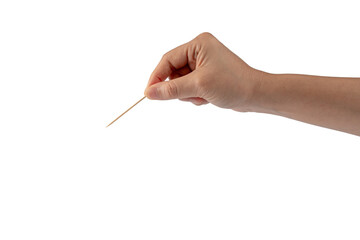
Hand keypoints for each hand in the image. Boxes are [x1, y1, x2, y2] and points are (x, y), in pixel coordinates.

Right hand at [144, 32, 262, 111]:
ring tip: (202, 97)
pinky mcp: (207, 75)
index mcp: (198, 44)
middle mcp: (200, 51)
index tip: (149, 93)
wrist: (256, 95)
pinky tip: (207, 98)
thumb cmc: (233, 84)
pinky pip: (190, 86)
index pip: (168, 60)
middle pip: (173, 72)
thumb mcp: (198, 86)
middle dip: (179, 88)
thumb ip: (171, 89)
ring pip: (180, 82)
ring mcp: (203, 63)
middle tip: (191, 95)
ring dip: (188, 93)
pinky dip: (195, 95)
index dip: (156, 77)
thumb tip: (149, 93)